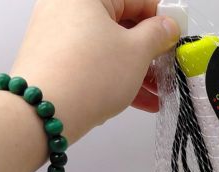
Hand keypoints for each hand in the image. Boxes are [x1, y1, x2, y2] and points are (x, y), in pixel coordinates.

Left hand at [11, 0, 180, 142]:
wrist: (43, 114)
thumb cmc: (88, 76)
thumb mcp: (137, 52)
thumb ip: (157, 35)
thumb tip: (167, 27)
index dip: (162, 19)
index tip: (176, 38)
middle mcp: (68, 6)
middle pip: (121, 25)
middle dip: (149, 52)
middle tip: (166, 69)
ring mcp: (58, 34)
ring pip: (108, 48)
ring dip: (136, 71)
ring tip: (156, 94)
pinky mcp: (55, 60)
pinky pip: (93, 63)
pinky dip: (115, 78)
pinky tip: (138, 99)